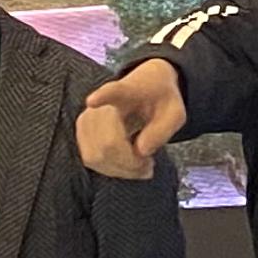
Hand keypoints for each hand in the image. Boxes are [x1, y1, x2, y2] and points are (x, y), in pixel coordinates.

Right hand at [80, 63, 187, 180]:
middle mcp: (99, 104)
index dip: (101, 97)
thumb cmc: (159, 100)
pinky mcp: (83, 134)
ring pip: (96, 156)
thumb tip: (140, 151)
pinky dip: (113, 169)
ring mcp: (87, 120)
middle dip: (130, 163)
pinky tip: (130, 165)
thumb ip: (161, 131)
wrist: (145, 89)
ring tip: (143, 164)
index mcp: (126, 92)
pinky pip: (92, 160)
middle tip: (150, 164)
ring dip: (122, 169)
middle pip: (107, 144)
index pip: (111, 92)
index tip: (92, 101)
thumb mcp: (175, 114)